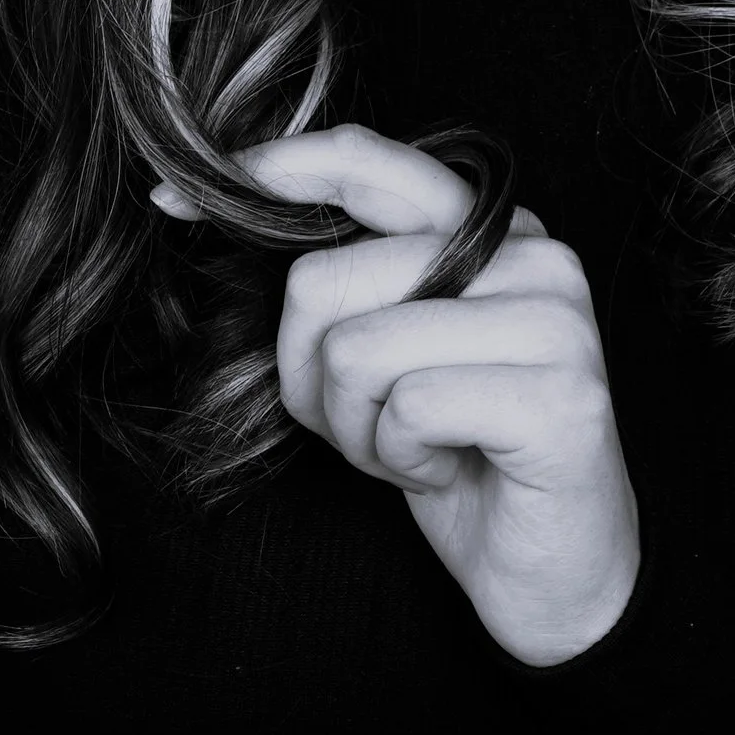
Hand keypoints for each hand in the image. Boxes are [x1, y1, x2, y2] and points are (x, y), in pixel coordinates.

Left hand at [156, 124, 639, 665]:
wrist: (555, 571)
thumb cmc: (461, 454)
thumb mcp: (389, 350)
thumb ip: (346, 279)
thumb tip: (218, 206)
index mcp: (492, 229)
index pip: (364, 163)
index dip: (266, 174)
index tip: (175, 201)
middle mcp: (535, 256)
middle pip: (331, 277)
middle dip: (314, 373)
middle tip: (374, 423)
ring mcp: (555, 322)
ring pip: (357, 348)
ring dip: (359, 427)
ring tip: (419, 449)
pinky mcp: (559, 397)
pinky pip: (407, 408)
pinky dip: (401, 460)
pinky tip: (448, 471)